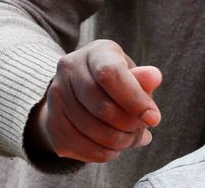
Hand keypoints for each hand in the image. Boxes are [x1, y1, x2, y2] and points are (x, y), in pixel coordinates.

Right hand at [27, 39, 162, 161]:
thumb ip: (143, 80)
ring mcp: (56, 94)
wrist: (82, 92)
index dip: (134, 100)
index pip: (111, 74)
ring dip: (117, 142)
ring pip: (89, 129)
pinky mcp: (51, 120)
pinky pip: (78, 145)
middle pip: (101, 106)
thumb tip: (154, 77)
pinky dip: (101, 153)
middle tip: (142, 132)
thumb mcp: (133, 76)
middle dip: (128, 126)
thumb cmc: (118, 83)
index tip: (154, 119)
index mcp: (96, 52)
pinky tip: (114, 149)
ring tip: (130, 140)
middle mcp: (69, 68)